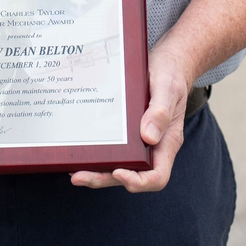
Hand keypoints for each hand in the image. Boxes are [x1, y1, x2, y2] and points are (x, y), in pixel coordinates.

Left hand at [70, 47, 194, 192]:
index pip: (157, 176)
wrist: (169, 64)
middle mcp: (154, 148)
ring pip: (121, 167)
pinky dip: (99, 157)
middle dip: (105, 179)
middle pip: (132, 177)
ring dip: (98, 173)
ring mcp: (141, 143)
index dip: (138, 181)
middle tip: (79, 176)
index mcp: (167, 142)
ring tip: (75, 172)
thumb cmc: (170, 75)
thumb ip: (160, 111)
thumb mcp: (167, 88)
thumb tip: (148, 137)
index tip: (118, 171)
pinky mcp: (130, 134)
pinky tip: (82, 154)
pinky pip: (116, 151)